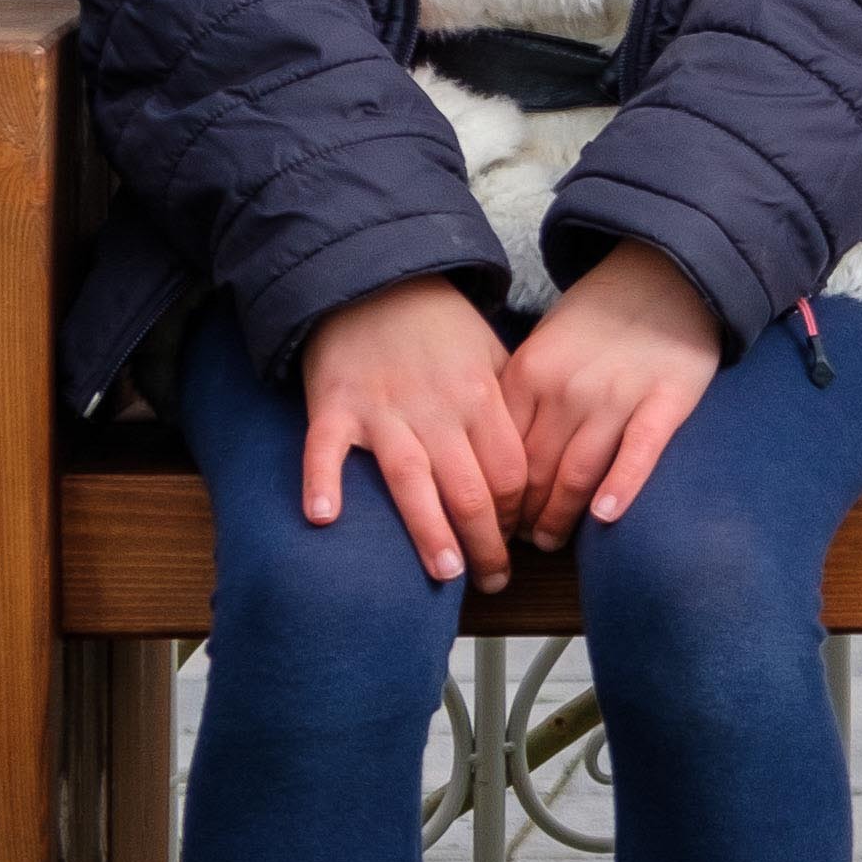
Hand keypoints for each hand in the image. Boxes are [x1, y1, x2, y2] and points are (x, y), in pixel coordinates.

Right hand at [302, 276, 529, 588]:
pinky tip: (324, 518)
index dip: (517, 514)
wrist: (373, 281)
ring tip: (445, 574)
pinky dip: (322, 481)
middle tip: (492, 580)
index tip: (515, 540)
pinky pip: (326, 450)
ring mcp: (382, 411)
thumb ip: (511, 405)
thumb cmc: (436, 326)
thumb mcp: (490, 353)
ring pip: (410, 481)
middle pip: (470, 489)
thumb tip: (539, 462)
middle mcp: (436, 409)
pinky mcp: (334, 408)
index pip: (510, 471)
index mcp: (480, 396)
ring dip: (429, 532)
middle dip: (487, 543)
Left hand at [505, 240, 725, 542]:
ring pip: (577, 472)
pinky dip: (620, 486)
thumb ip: (522, 393)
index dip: (494, 493)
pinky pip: (638, 452)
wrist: (663, 271)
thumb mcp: (545, 345)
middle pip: (534, 470)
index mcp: (530, 373)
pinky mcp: (664, 401)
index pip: (501, 450)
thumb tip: (497, 452)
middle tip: (517, 543)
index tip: (492, 518)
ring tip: (551, 542)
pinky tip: (607, 516)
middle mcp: (566, 389)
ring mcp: (616, 397)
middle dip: (522, 516)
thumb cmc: (600, 315)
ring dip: (560, 517)